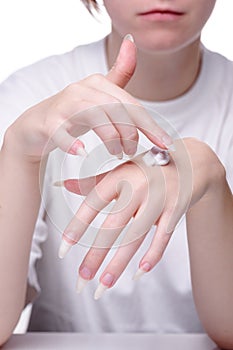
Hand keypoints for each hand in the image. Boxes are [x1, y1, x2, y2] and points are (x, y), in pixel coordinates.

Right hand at [5, 35, 172, 161]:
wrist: (37, 124)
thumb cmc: (74, 113)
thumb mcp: (99, 95)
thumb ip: (119, 75)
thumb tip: (132, 42)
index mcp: (99, 83)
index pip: (132, 105)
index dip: (151, 125)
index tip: (166, 144)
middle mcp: (83, 88)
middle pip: (117, 109)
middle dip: (131, 133)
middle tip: (132, 152)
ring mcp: (65, 104)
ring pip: (96, 116)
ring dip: (111, 138)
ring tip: (116, 153)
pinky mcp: (49, 121)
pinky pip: (62, 130)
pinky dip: (71, 142)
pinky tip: (81, 152)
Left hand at [57, 138, 216, 298]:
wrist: (190, 161)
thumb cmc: (148, 168)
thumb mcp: (120, 169)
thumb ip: (91, 181)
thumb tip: (60, 185)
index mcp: (120, 176)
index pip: (93, 204)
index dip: (77, 227)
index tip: (63, 250)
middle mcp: (138, 188)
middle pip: (113, 227)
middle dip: (96, 255)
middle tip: (81, 280)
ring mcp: (158, 200)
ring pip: (136, 237)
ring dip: (118, 264)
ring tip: (103, 286)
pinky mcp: (176, 210)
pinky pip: (163, 238)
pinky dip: (152, 256)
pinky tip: (139, 273)